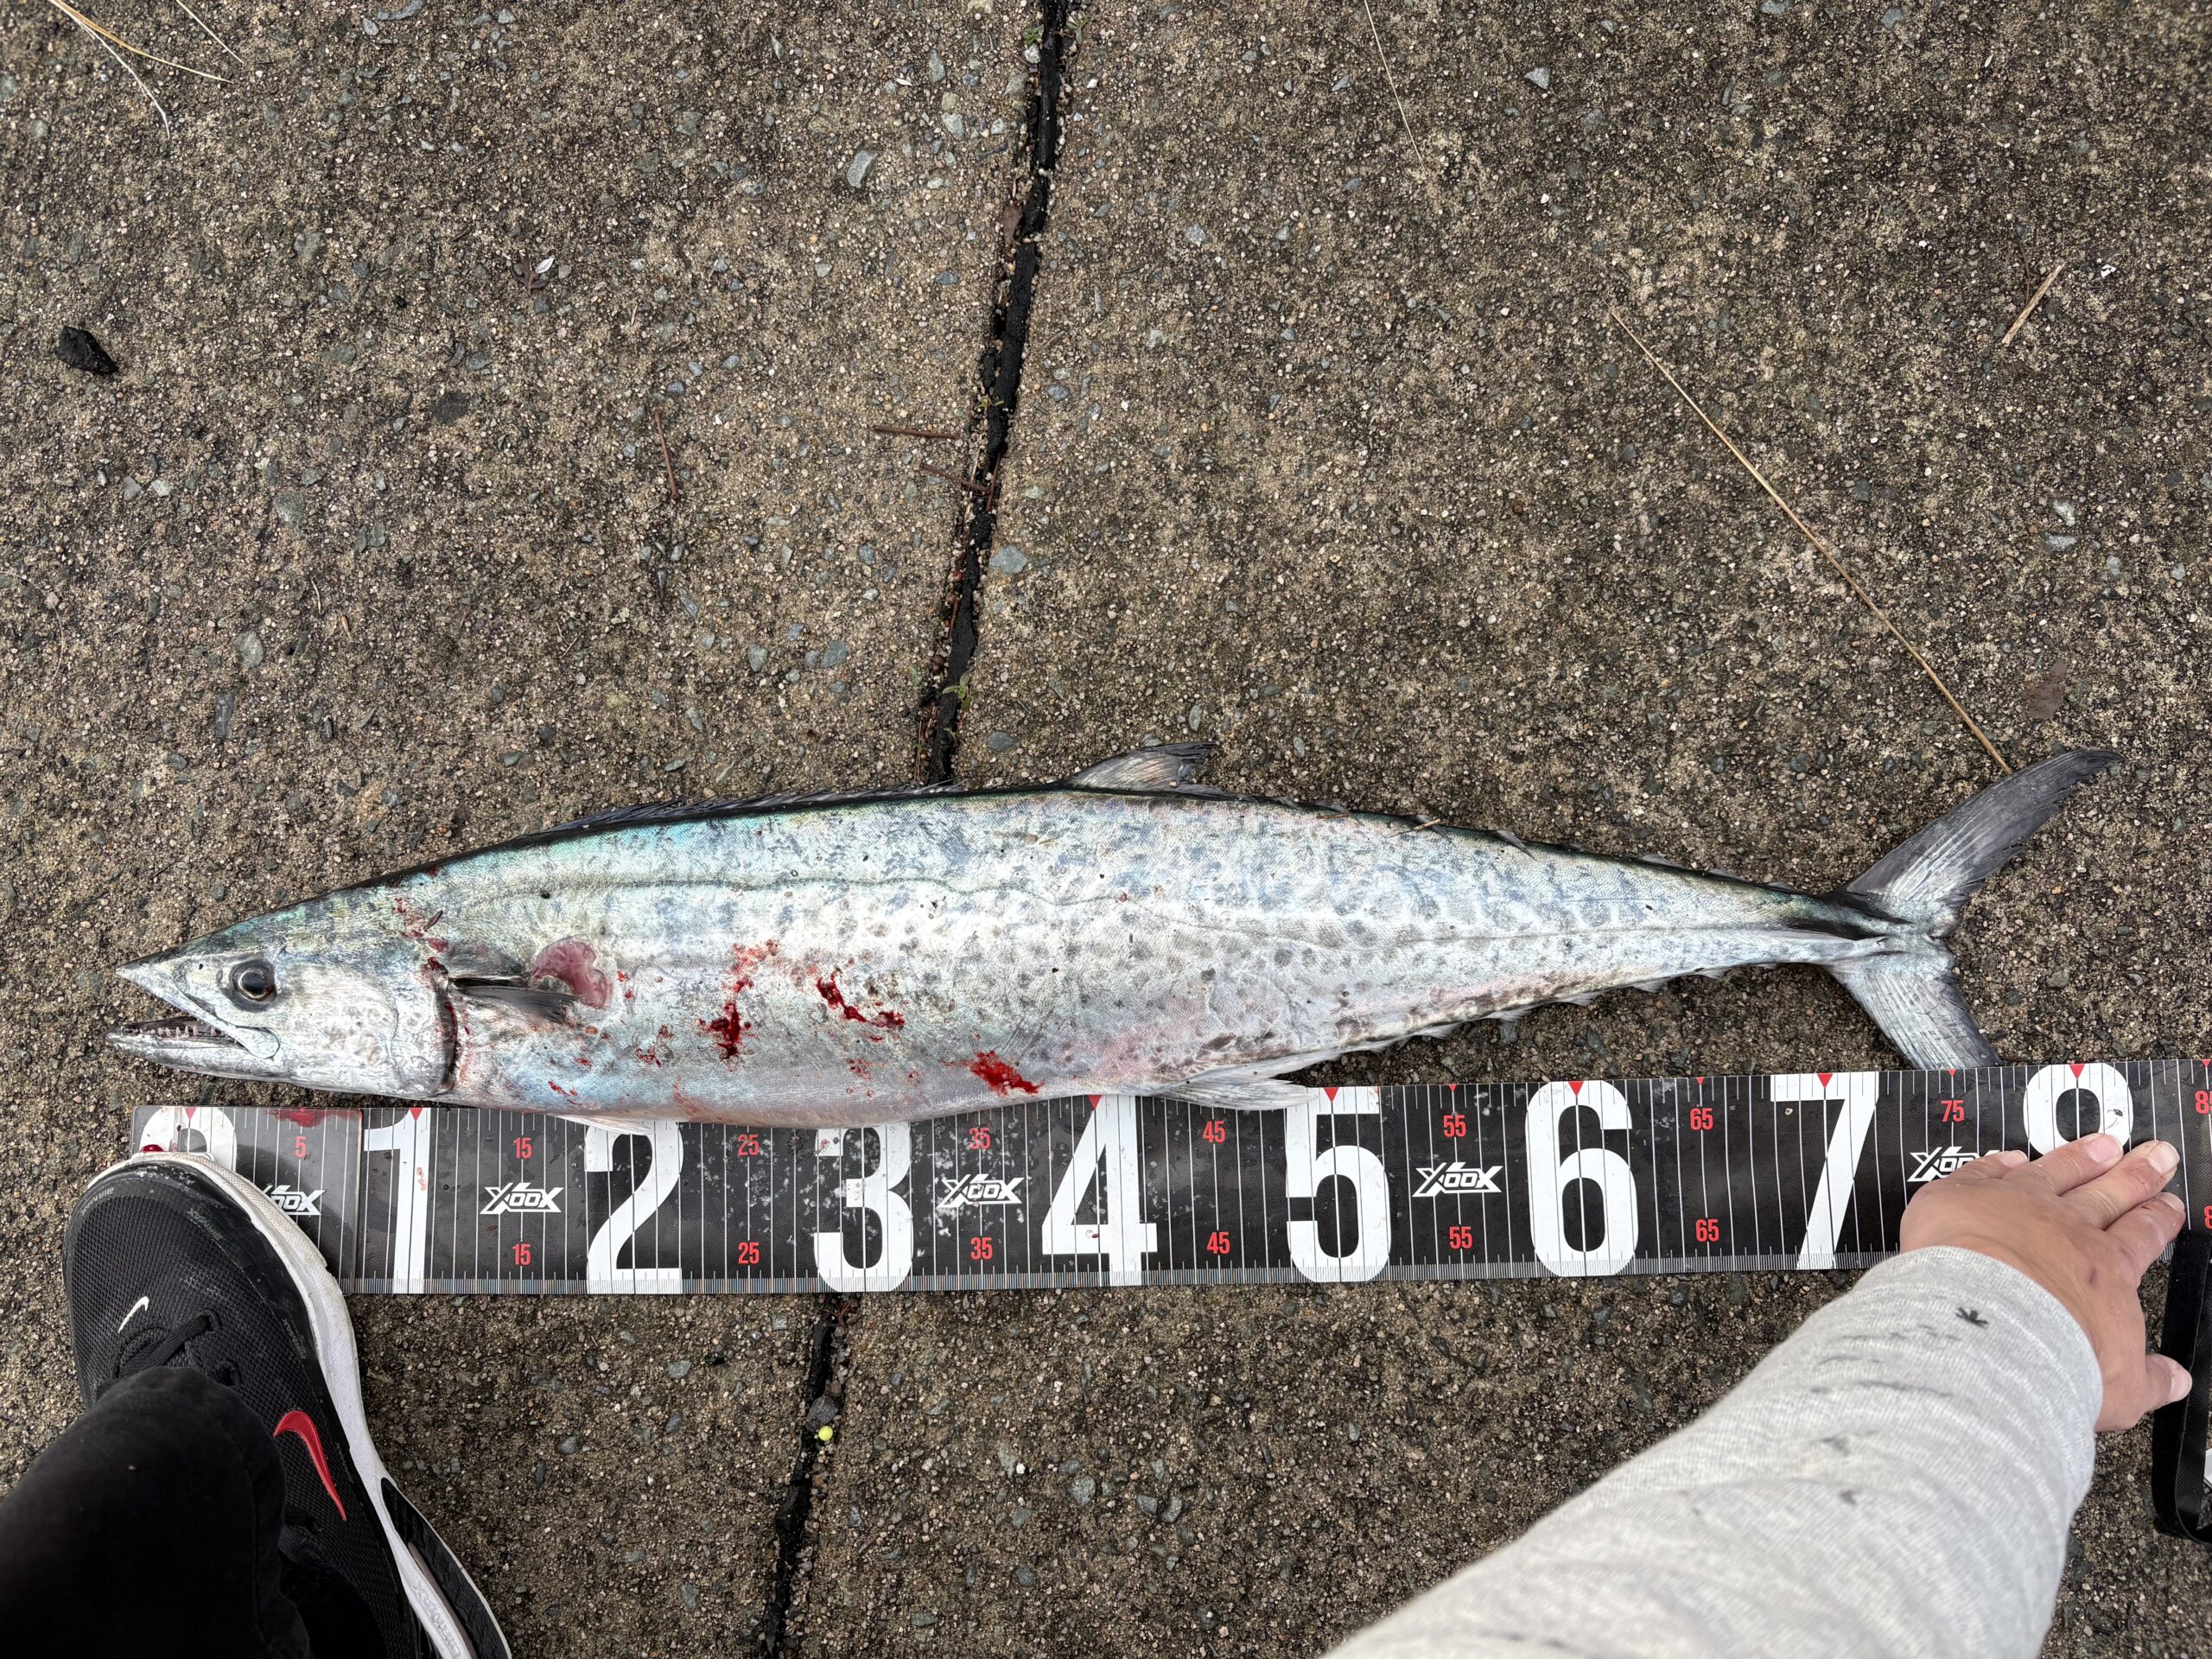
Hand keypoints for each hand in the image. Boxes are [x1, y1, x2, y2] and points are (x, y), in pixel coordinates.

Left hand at [1900, 1133, 2189, 1431]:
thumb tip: (2173, 1381)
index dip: (2158, 1217)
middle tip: (2155, 1154)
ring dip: (2080, 1157)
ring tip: (2102, 1143)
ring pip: (2054, 1172)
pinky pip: (1984, 1172)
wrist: (1984, 1331)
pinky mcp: (1961, 1200)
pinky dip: (1998, 1162)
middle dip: (2135, 1174)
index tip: (2168, 1204)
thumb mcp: (2119, 1388)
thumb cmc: (2049, 1361)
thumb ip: (2150, 1380)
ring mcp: (2013, 1207)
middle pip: (2108, 1193)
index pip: (2140, 1235)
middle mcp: (2064, 1230)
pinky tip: (2009, 1155)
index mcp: (2104, 1270)